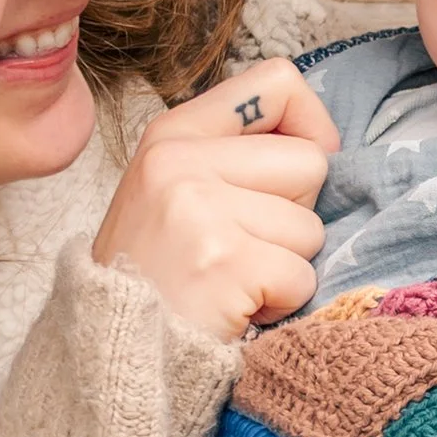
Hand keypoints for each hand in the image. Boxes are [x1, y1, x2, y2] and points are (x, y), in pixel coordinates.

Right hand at [94, 60, 338, 338]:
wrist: (112, 354)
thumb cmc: (157, 276)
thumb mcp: (175, 193)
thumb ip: (234, 159)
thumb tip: (324, 147)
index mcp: (172, 134)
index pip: (278, 82)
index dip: (310, 125)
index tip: (297, 175)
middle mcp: (179, 161)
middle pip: (310, 162)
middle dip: (297, 215)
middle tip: (246, 249)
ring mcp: (198, 210)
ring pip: (312, 228)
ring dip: (287, 266)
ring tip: (233, 282)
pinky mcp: (223, 262)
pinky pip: (302, 277)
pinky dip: (281, 304)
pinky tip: (235, 308)